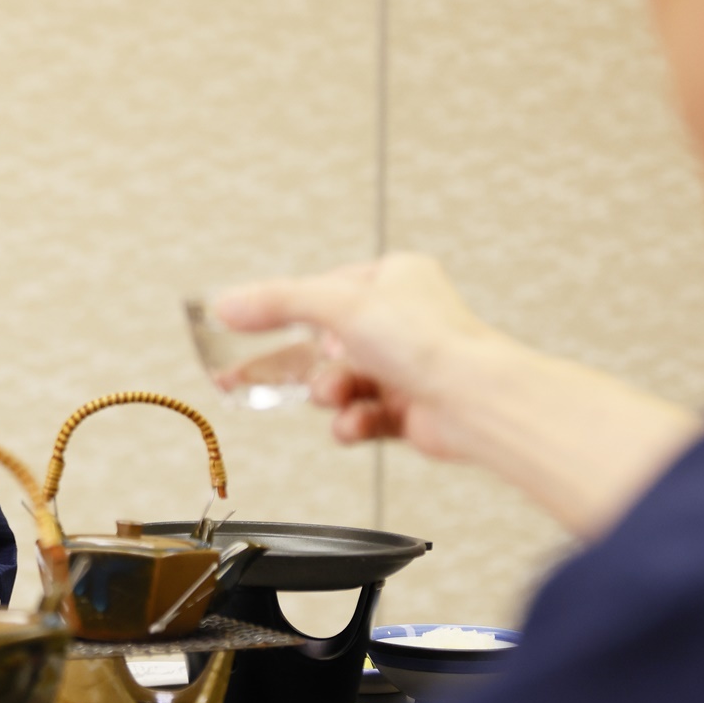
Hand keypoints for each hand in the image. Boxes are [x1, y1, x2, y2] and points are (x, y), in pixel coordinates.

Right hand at [218, 253, 703, 538]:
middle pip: (324, 343)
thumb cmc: (432, 344)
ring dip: (331, 394)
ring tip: (337, 397)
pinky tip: (356, 422)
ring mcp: (406, 367)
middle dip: (302, 365)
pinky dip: (353, 422)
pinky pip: (362, 416)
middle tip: (247, 377)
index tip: (241, 329)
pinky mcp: (409, 410)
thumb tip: (226, 304)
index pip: (321, 293)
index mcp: (393, 280)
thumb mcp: (339, 306)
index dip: (283, 313)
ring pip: (341, 383)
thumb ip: (277, 304)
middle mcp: (402, 321)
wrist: (477, 403)